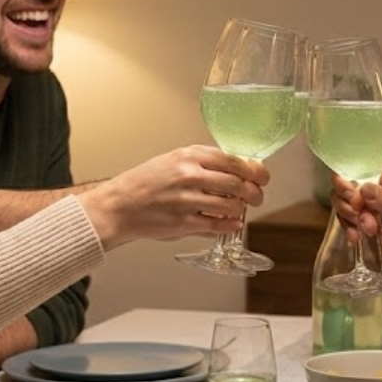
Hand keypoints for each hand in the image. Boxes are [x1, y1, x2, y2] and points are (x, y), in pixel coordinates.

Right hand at [79, 145, 269, 248]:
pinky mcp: (184, 222)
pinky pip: (218, 224)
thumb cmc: (144, 183)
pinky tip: (233, 224)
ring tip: (240, 210)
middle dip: (254, 192)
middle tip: (257, 196)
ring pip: (231, 205)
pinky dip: (231, 225)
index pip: (233, 160)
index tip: (262, 176)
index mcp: (188, 155)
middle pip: (238, 183)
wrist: (119, 205)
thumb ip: (203, 164)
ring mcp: (187, 199)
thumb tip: (236, 170)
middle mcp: (189, 175)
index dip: (254, 170)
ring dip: (241, 209)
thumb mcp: (173, 161)